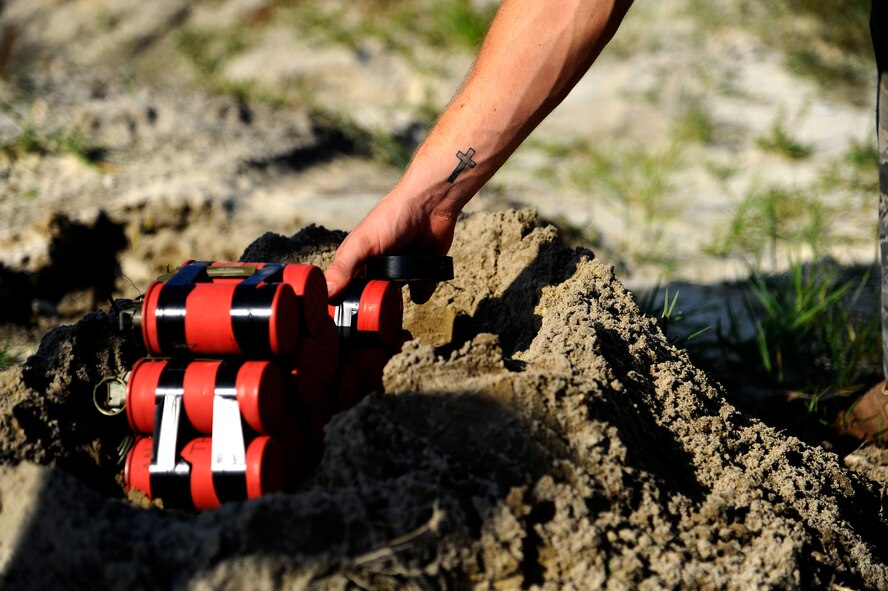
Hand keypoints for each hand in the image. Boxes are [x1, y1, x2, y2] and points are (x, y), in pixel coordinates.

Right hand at [324, 191, 457, 303]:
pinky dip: (423, 290)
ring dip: (401, 301)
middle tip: (381, 313)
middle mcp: (375, 270)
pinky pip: (420, 294)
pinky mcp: (420, 273)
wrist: (430, 204)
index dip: (347, 306)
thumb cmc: (391, 217)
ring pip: (396, 302)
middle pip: (372, 302)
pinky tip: (422, 278)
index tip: (351, 321)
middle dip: (377, 308)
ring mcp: (398, 273)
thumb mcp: (362, 243)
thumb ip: (344, 268)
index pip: (346, 294)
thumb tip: (325, 293)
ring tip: (403, 290)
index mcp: (355, 263)